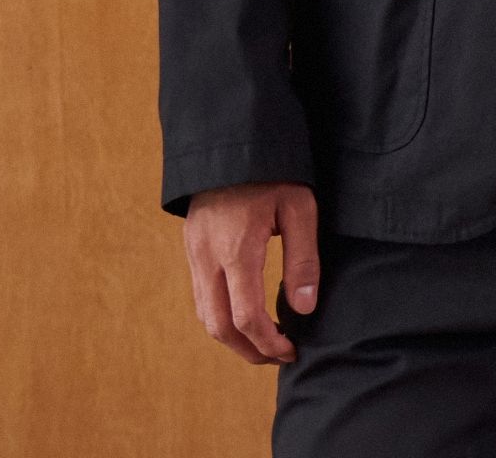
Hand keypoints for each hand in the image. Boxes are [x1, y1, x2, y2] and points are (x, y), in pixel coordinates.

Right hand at [185, 181, 319, 363]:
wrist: (232, 139)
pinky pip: (200, 295)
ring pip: (205, 315)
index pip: (245, 317)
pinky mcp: (191, 246)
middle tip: (278, 355)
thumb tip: (304, 308)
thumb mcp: (299, 206)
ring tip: (264, 341)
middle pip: (218, 327)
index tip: (291, 349)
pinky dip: (220, 316)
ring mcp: (194, 252)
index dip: (268, 343)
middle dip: (248, 350)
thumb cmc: (273, 170)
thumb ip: (303, 258)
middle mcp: (207, 256)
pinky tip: (244, 314)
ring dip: (232, 337)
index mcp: (236, 248)